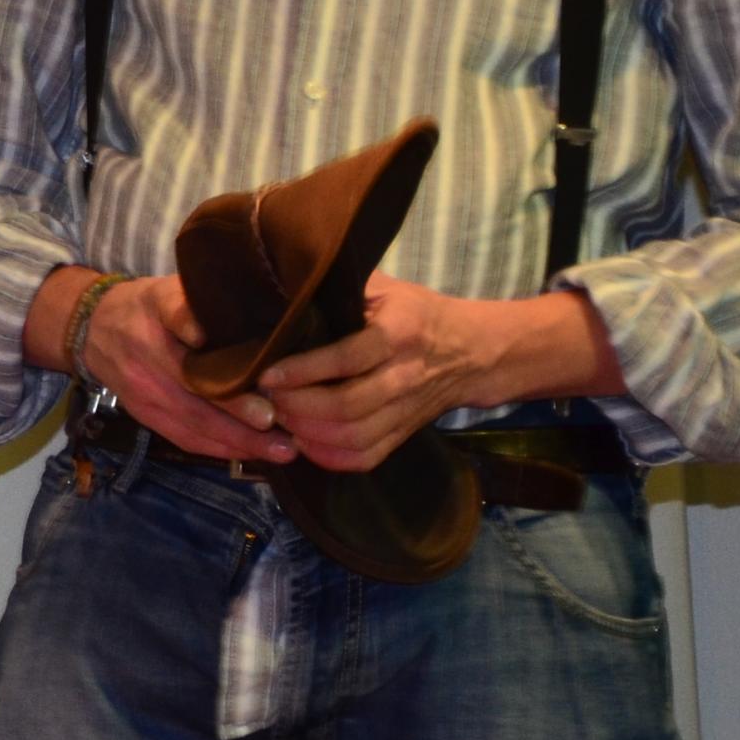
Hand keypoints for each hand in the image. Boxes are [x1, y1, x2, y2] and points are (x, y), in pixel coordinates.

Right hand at [53, 269, 294, 466]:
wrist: (91, 329)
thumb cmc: (144, 306)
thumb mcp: (167, 289)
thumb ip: (197, 301)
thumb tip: (248, 309)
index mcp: (156, 321)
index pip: (181, 329)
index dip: (207, 347)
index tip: (245, 369)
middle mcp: (148, 363)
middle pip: (195, 395)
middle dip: (240, 416)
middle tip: (282, 430)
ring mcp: (144, 395)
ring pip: (193, 424)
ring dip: (237, 442)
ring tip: (280, 451)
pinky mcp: (145, 415)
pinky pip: (183, 438)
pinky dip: (218, 449)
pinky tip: (249, 453)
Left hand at [258, 273, 623, 473]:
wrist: (474, 350)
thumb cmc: (416, 312)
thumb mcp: (386, 287)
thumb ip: (342, 287)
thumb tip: (286, 282)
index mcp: (399, 332)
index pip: (347, 358)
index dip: (303, 370)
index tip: (267, 373)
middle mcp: (405, 375)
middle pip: (347, 405)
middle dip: (297, 407)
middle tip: (266, 399)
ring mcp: (406, 410)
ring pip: (354, 436)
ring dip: (308, 433)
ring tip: (278, 418)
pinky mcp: (405, 433)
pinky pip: (365, 457)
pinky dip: (329, 457)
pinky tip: (303, 442)